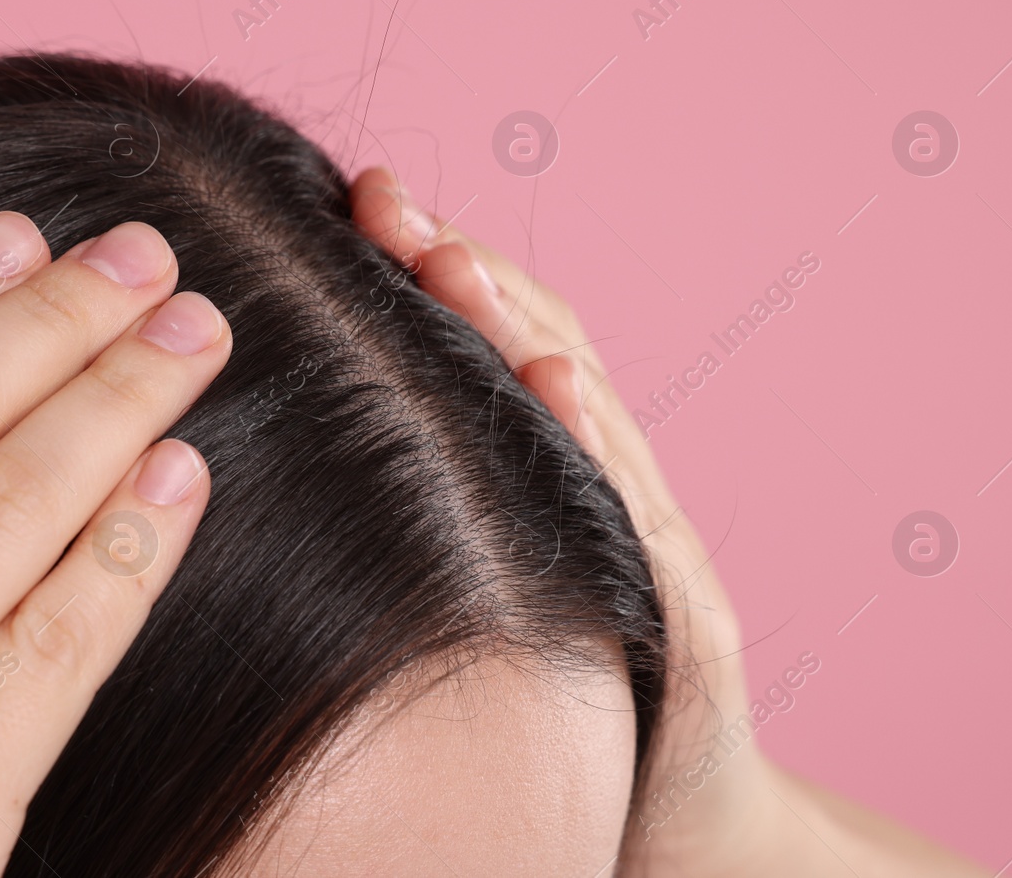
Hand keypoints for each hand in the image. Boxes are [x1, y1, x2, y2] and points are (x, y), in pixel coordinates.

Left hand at [350, 168, 770, 871]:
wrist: (684, 825)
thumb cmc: (569, 707)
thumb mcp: (494, 588)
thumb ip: (446, 508)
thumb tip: (327, 444)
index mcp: (550, 478)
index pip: (488, 349)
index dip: (427, 269)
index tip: (352, 202)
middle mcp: (606, 489)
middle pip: (533, 351)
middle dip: (457, 266)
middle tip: (380, 196)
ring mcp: (652, 543)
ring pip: (583, 414)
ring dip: (516, 328)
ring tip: (450, 261)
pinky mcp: (684, 615)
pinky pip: (634, 520)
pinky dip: (595, 444)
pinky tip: (557, 385)